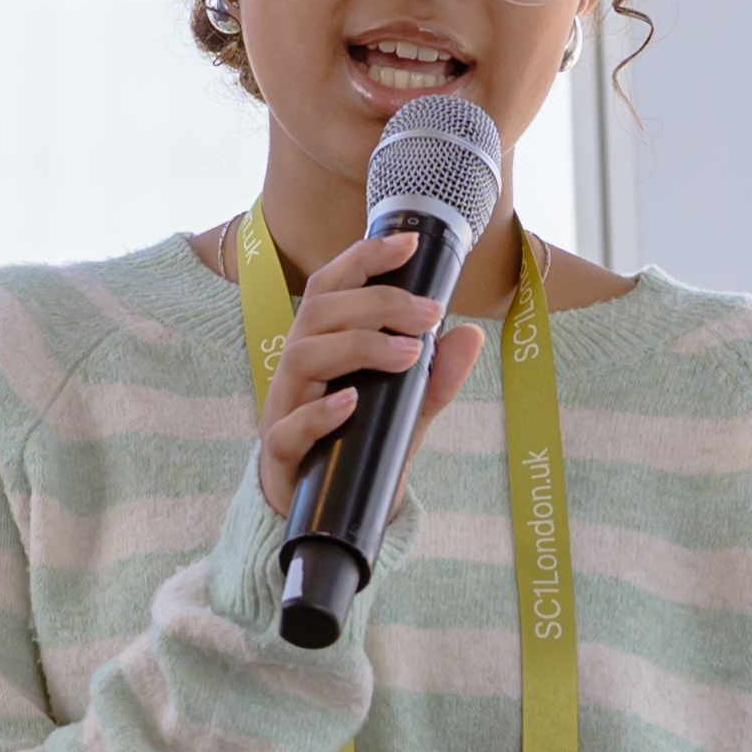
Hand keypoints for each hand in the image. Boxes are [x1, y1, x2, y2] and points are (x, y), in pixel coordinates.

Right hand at [250, 220, 481, 514]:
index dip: (363, 258)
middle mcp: (298, 365)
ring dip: (358, 346)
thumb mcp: (404, 407)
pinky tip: (352, 402)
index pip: (331, 286)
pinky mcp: (281, 450)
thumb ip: (435, 377)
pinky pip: (290, 426)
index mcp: (321, 342)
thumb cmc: (357, 441)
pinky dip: (321, 412)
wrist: (322, 507)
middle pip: (319, 312)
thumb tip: (470, 335)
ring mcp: (285, 406)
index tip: (407, 243)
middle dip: (377, 303)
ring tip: (408, 354)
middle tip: (428, 315)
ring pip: (303, 356)